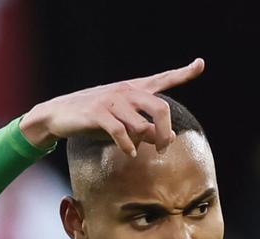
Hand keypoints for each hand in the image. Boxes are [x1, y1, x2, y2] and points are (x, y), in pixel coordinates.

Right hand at [19, 58, 204, 157]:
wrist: (59, 114)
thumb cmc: (93, 118)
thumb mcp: (122, 121)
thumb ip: (146, 128)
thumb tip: (169, 139)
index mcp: (133, 89)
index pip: (163, 78)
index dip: (183, 72)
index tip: (200, 64)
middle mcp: (126, 91)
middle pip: (160, 108)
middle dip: (165, 132)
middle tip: (162, 148)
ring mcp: (112, 101)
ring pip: (141, 125)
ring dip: (142, 142)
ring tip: (134, 150)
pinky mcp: (98, 113)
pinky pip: (121, 132)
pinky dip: (128, 146)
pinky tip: (129, 153)